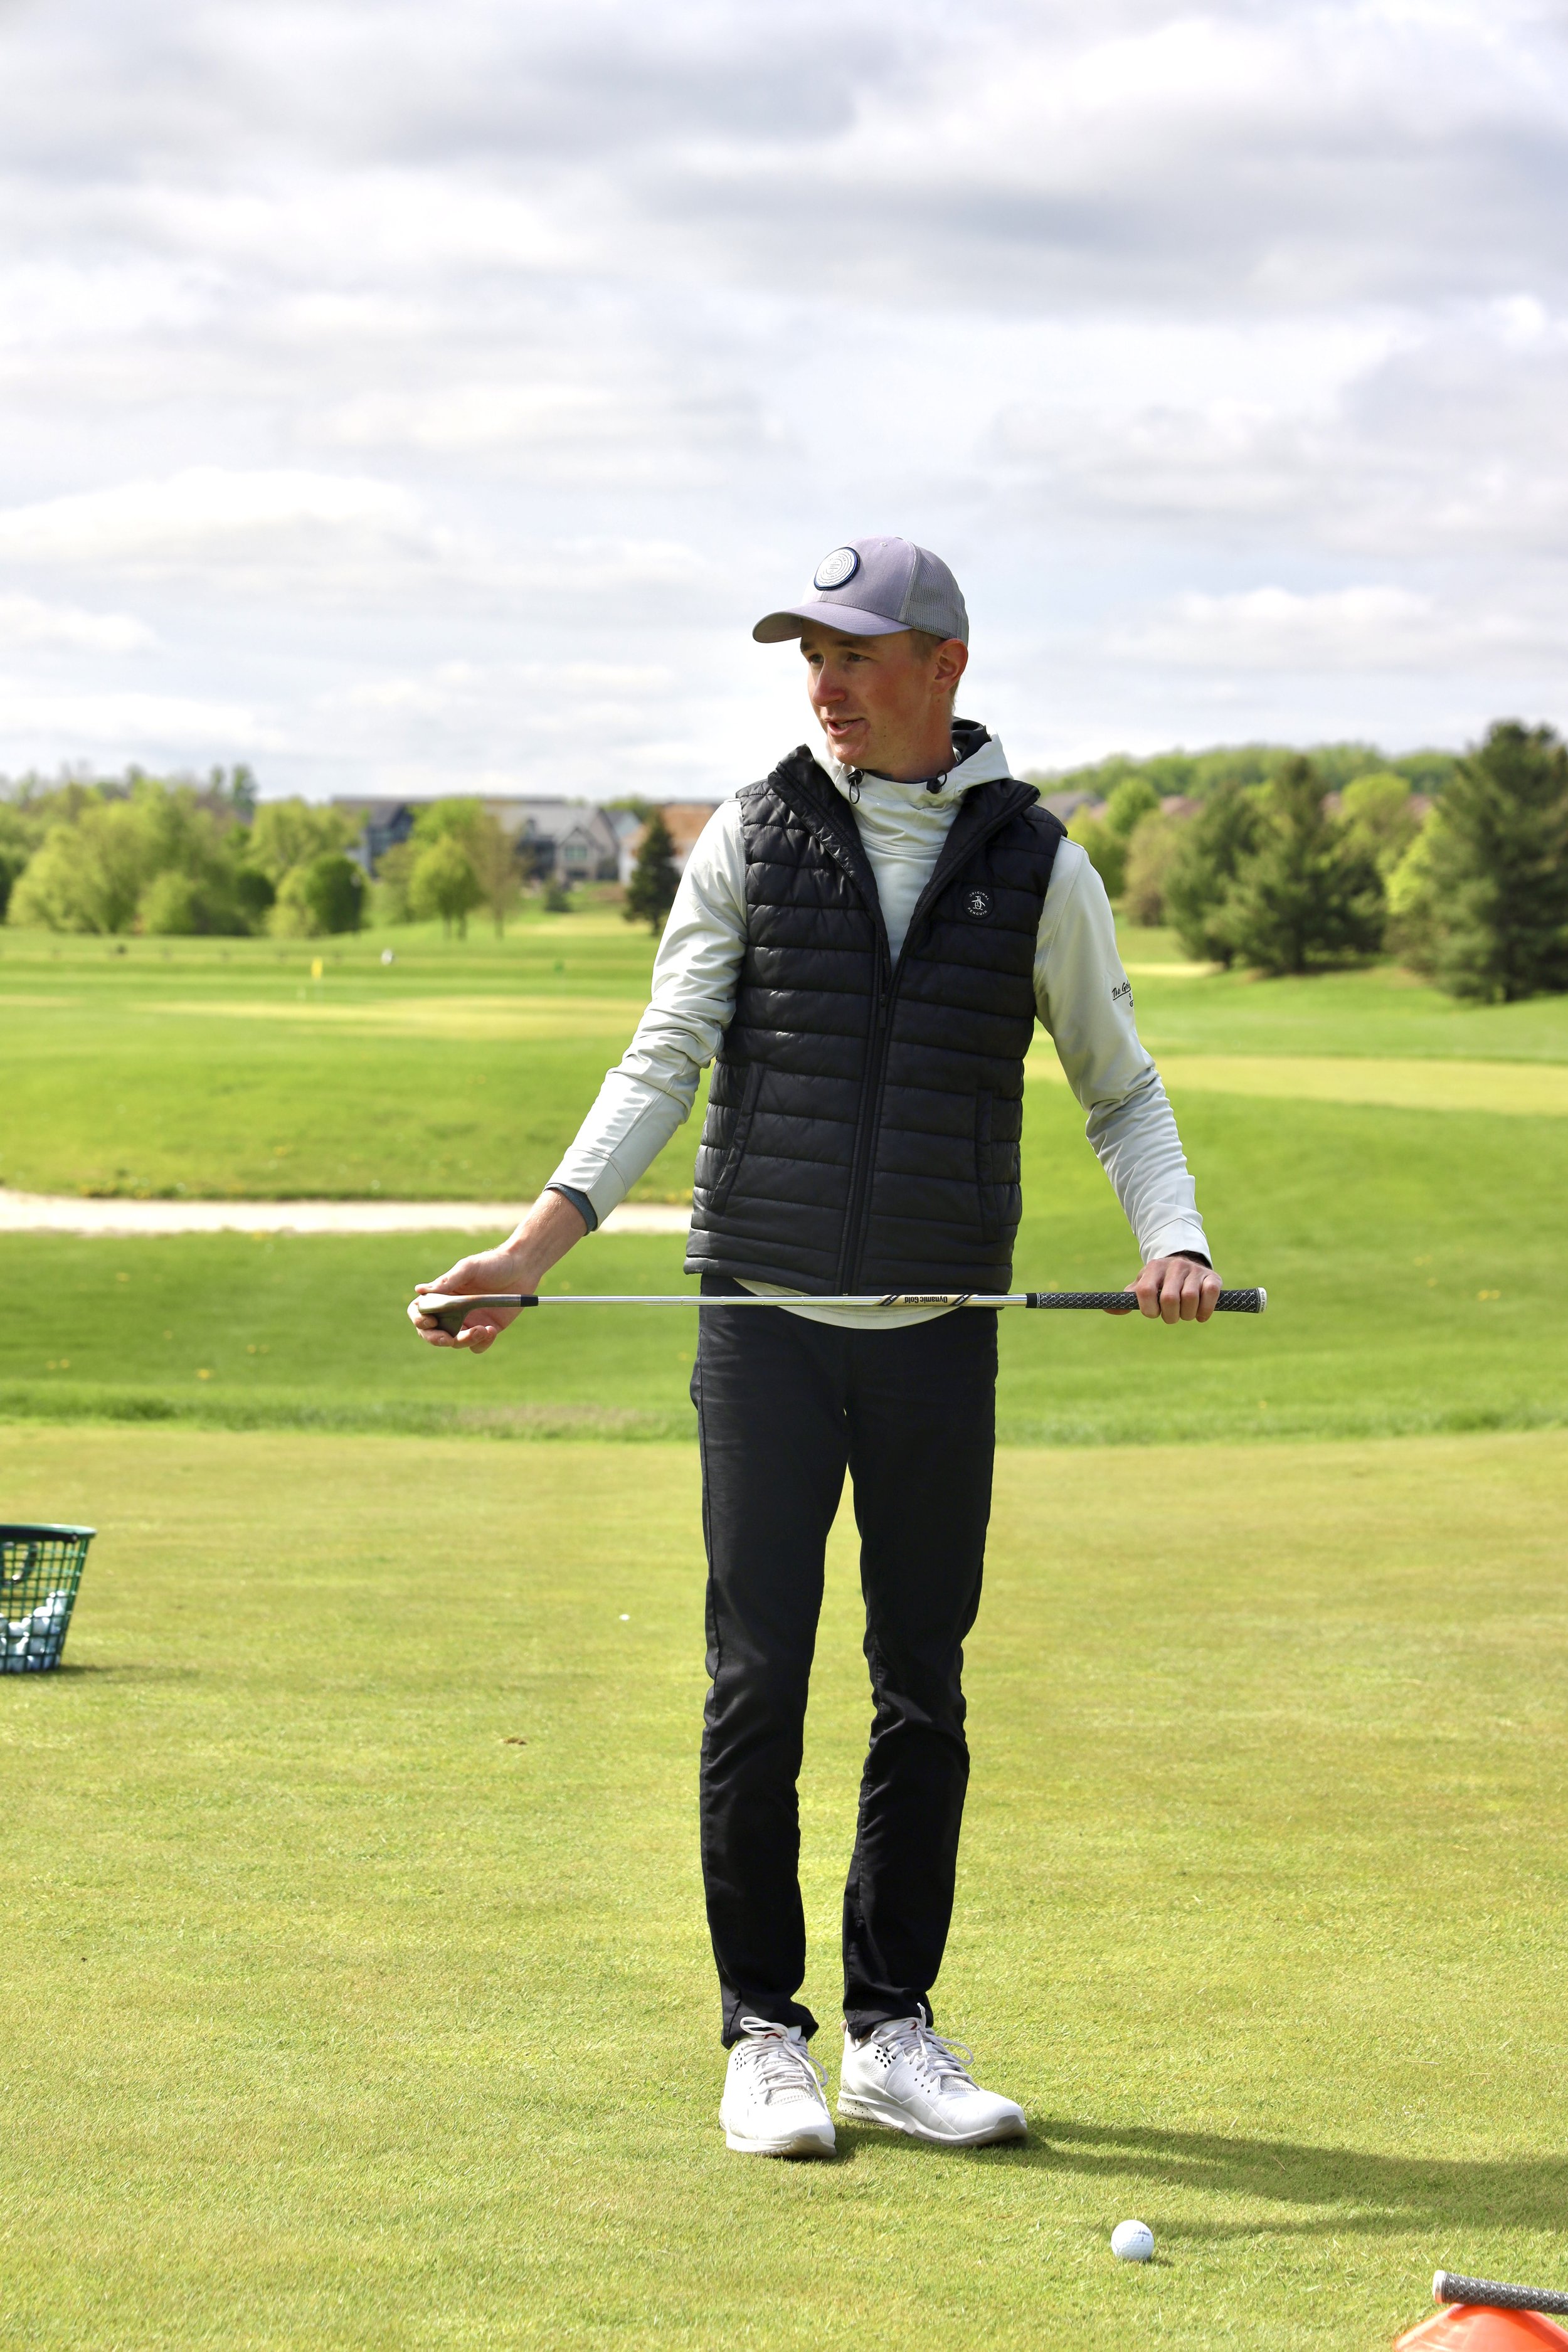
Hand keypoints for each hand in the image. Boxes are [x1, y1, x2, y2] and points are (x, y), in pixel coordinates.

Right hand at [412, 1244, 530, 1351]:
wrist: (523, 1268)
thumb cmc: (493, 1263)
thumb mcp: (469, 1268)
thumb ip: (447, 1281)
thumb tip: (419, 1290)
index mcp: (443, 1294)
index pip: (420, 1311)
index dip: (419, 1319)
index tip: (429, 1322)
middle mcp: (452, 1310)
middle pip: (432, 1332)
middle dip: (436, 1339)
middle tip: (448, 1339)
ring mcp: (469, 1321)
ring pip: (455, 1342)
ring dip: (464, 1340)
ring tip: (481, 1330)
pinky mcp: (486, 1329)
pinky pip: (476, 1345)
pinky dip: (481, 1342)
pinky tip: (492, 1330)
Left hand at [1123, 1253, 1221, 1323]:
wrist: (1186, 1262)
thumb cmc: (1160, 1281)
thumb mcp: (1143, 1285)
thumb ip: (1127, 1299)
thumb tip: (1108, 1310)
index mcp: (1154, 1268)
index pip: (1146, 1292)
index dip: (1148, 1309)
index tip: (1153, 1313)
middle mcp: (1174, 1266)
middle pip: (1170, 1298)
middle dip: (1169, 1316)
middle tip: (1171, 1316)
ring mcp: (1194, 1270)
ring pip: (1190, 1298)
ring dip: (1187, 1315)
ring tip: (1185, 1314)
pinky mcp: (1212, 1277)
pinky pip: (1210, 1294)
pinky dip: (1205, 1310)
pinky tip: (1200, 1315)